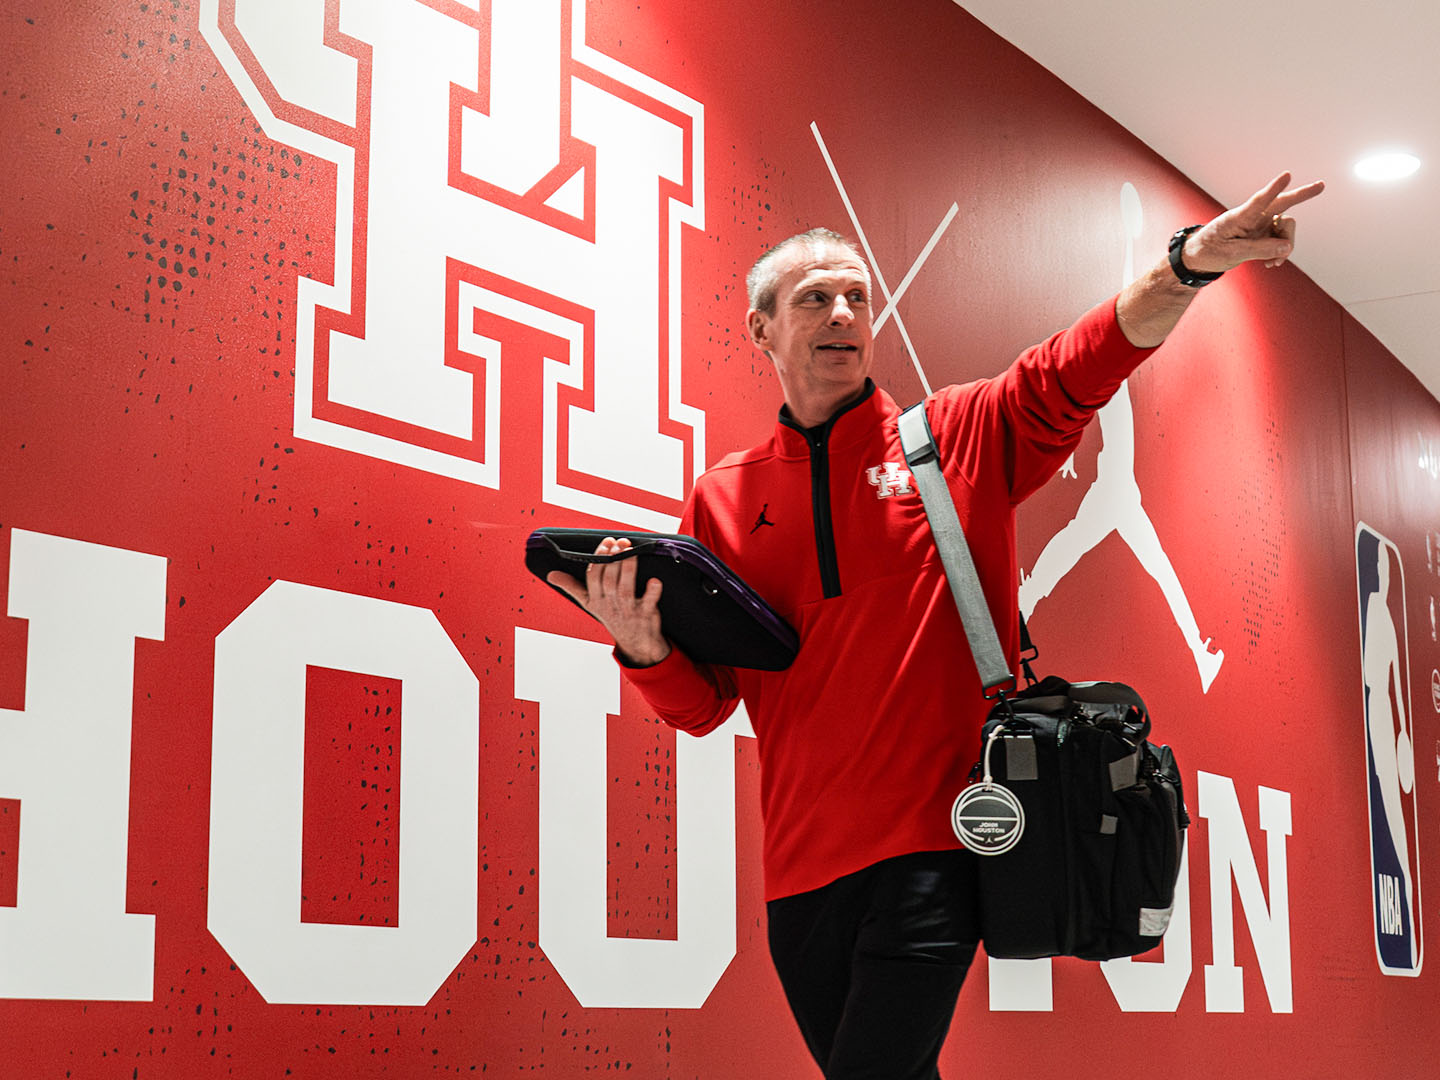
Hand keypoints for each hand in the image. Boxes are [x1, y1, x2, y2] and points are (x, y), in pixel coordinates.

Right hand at [546, 536, 670, 665]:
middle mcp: (610, 605)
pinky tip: (654, 580)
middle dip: (614, 559)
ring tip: (631, 550)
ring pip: (625, 588)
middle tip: (621, 542)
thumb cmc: (612, 615)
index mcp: (595, 600)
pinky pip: (648, 602)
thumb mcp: (589, 603)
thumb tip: (551, 575)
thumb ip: (571, 587)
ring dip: (628, 568)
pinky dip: (652, 592)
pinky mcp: (645, 614)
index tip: (607, 542)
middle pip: (608, 580)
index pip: (593, 577)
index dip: (599, 558)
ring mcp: (628, 610)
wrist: (636, 643)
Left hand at [1182, 172, 1325, 274]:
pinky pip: (1281, 240)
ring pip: (1285, 227)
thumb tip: (1287, 247)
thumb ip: (1259, 250)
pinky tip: (1271, 263)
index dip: (1273, 189)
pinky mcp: (1263, 234)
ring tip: (1274, 263)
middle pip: (1281, 204)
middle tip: (1321, 185)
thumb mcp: (1231, 254)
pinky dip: (1281, 252)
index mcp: (1238, 217)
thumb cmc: (1209, 251)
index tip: (1287, 175)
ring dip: (1286, 245)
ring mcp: (1259, 224)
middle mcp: (1252, 217)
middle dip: (1301, 195)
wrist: (1198, 258)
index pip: (1258, 201)